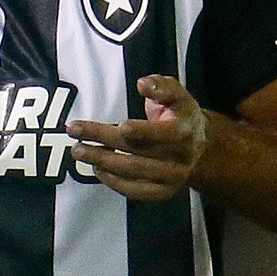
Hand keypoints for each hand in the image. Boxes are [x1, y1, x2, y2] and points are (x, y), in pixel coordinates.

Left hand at [66, 74, 206, 202]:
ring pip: (133, 173)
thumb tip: (143, 83)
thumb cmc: (180, 115)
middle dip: (104, 141)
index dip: (143, 131)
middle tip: (75, 133)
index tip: (121, 126)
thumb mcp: (178, 94)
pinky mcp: (162, 192)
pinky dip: (112, 181)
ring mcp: (172, 178)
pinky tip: (96, 168)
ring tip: (78, 151)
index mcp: (185, 131)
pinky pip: (134, 191)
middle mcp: (180, 158)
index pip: (163, 134)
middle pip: (138, 152)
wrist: (200, 147)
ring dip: (102, 162)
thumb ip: (162, 86)